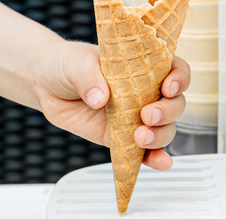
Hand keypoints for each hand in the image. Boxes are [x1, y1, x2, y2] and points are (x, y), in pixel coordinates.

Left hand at [37, 41, 189, 170]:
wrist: (46, 84)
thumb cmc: (68, 64)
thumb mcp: (77, 63)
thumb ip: (89, 78)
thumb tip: (100, 98)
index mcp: (143, 66)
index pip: (175, 69)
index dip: (179, 78)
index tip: (168, 87)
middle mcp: (145, 92)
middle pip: (175, 104)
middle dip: (168, 112)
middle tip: (148, 115)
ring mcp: (135, 116)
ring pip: (164, 129)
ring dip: (160, 136)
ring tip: (141, 137)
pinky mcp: (122, 138)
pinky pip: (144, 151)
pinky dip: (155, 158)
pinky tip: (160, 163)